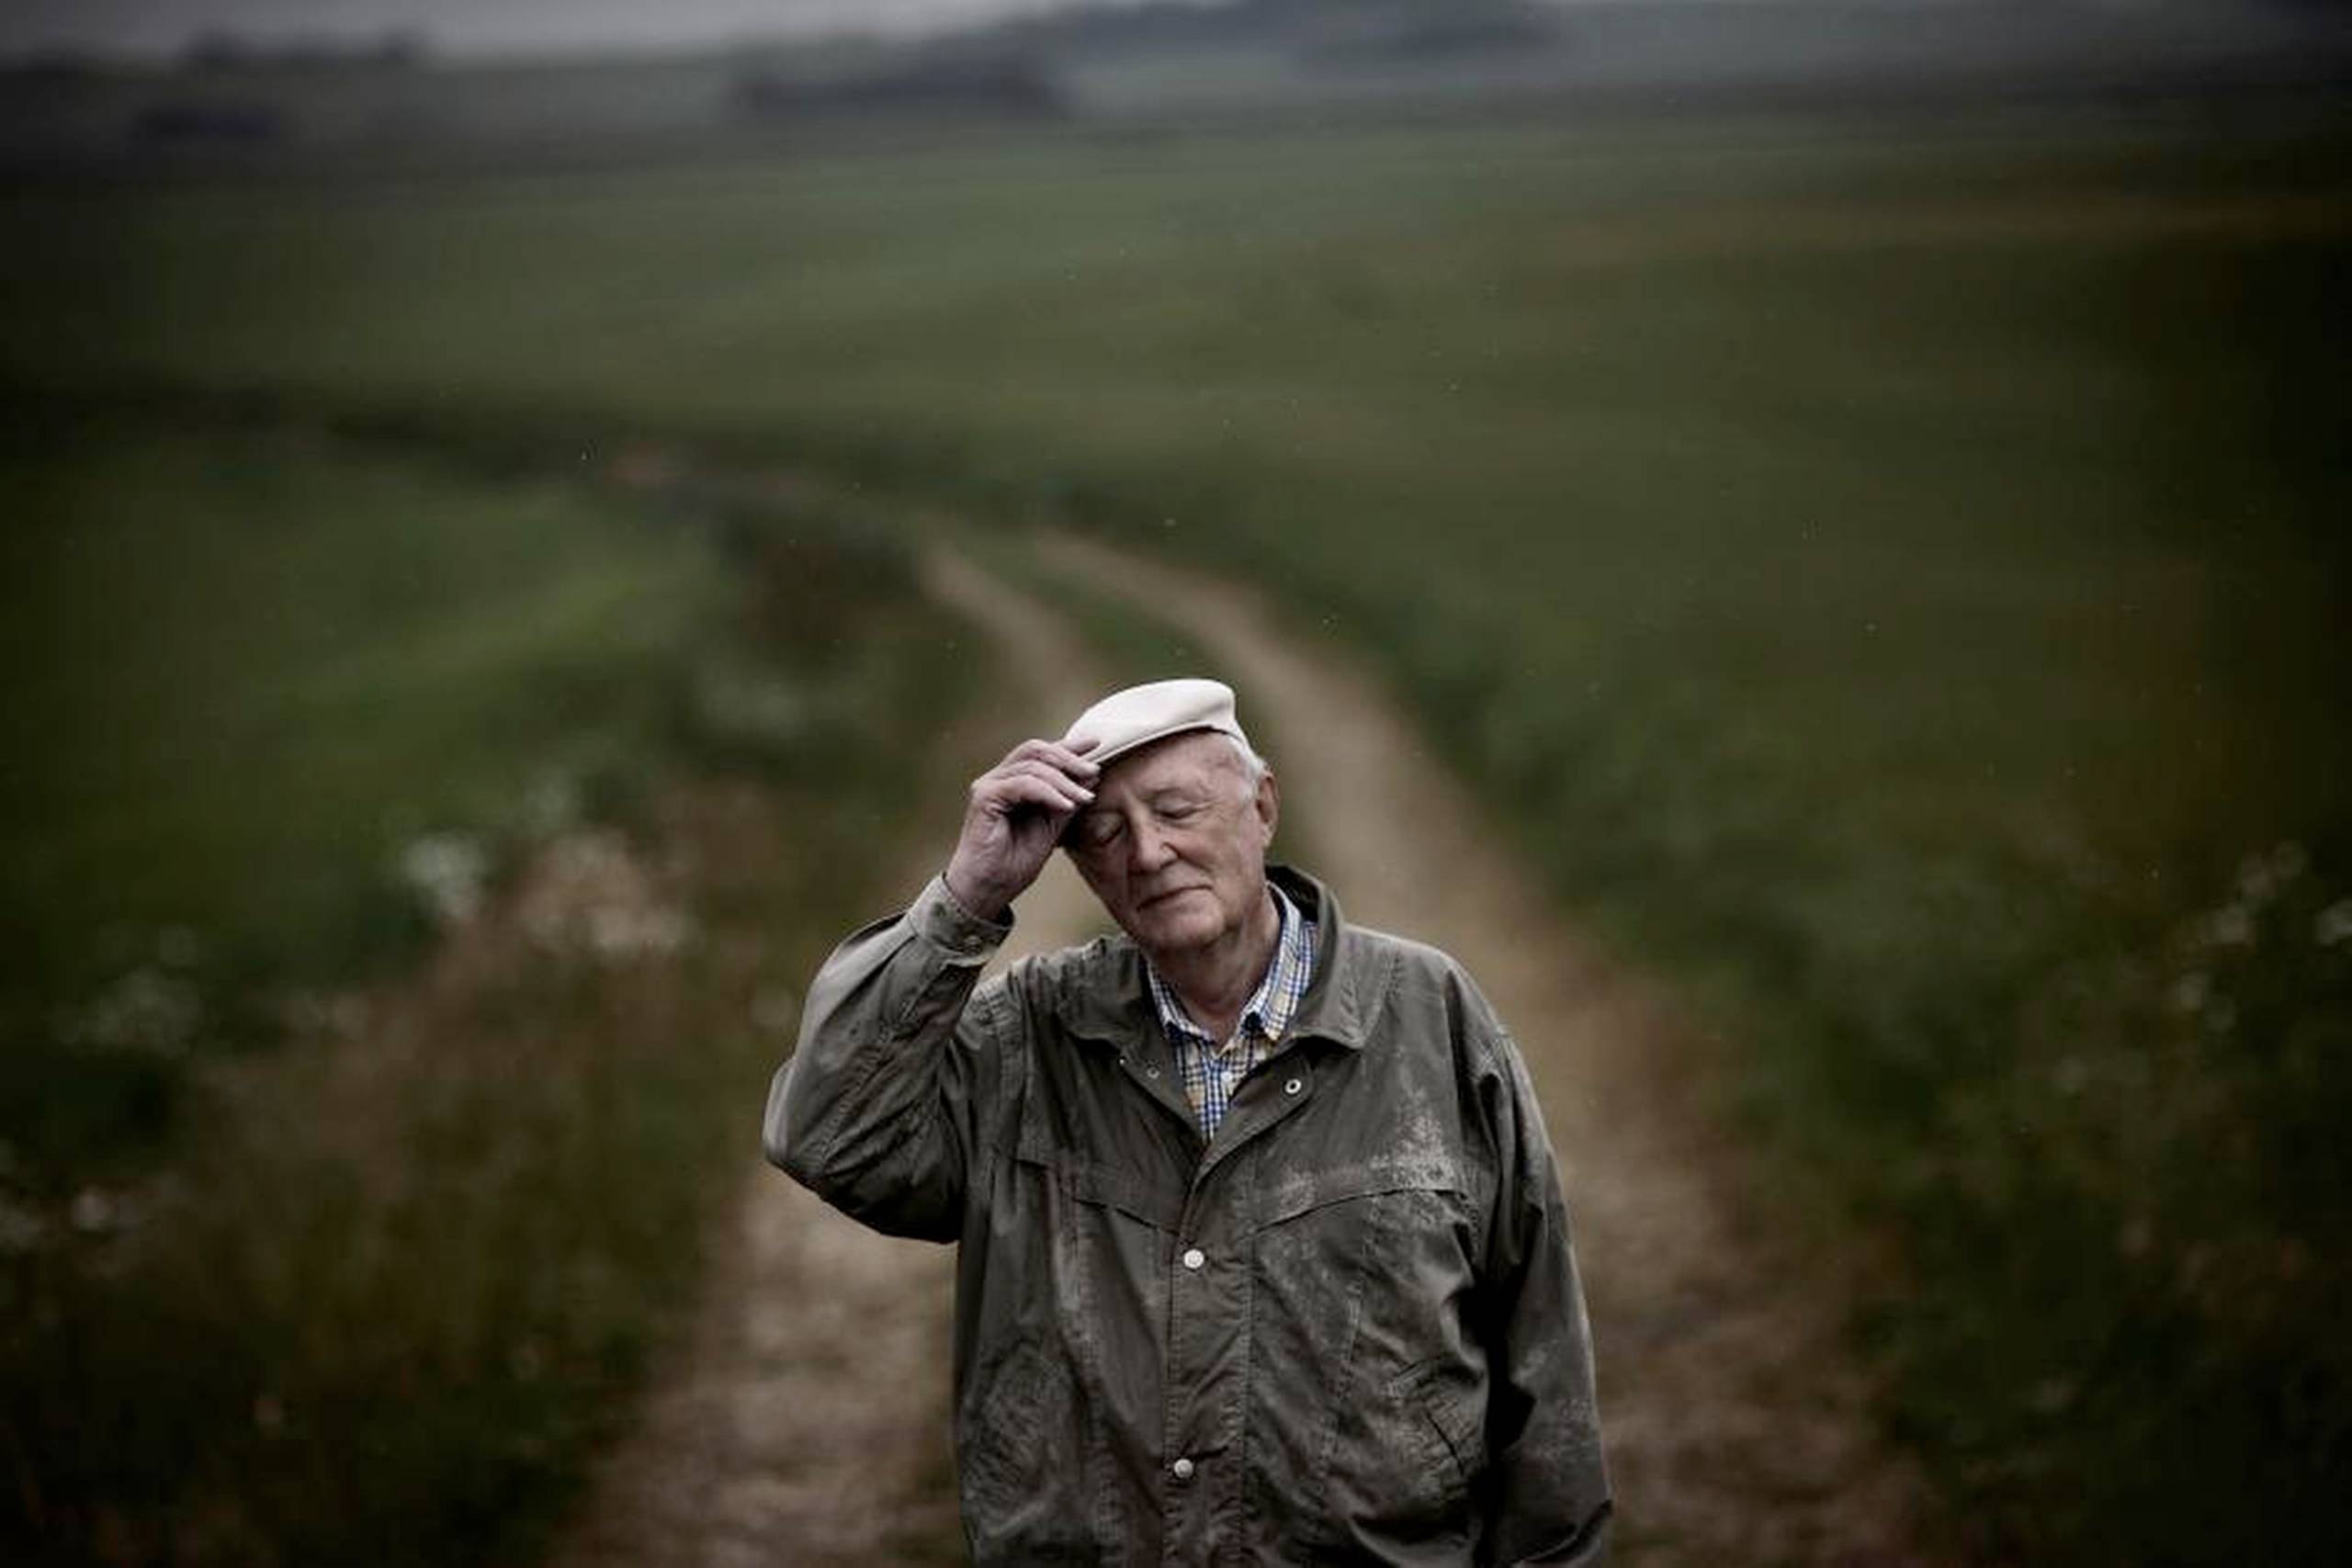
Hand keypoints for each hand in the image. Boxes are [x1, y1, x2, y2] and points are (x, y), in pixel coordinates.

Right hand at [943, 736, 1100, 919]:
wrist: (990, 889)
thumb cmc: (1014, 862)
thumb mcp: (1052, 827)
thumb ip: (1067, 800)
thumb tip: (1091, 775)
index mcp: (1012, 782)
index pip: (1041, 753)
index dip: (1069, 747)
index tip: (1096, 744)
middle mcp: (998, 778)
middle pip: (1036, 751)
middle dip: (1069, 758)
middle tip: (1095, 770)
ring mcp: (988, 785)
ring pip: (1032, 766)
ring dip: (1064, 781)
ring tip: (1085, 798)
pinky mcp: (984, 797)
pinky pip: (1023, 784)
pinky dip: (1048, 793)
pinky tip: (1066, 806)